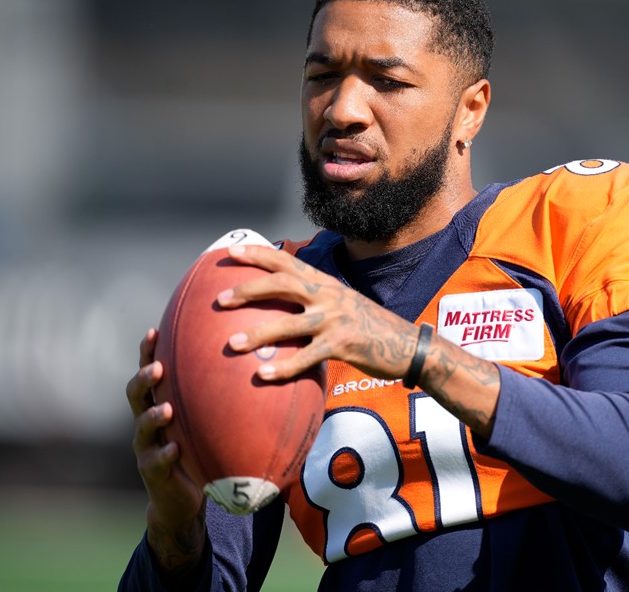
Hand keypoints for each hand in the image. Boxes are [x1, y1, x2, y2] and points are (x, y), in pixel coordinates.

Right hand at [125, 328, 206, 574]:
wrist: (180, 498)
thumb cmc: (198, 450)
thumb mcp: (206, 422)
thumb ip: (220, 399)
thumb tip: (259, 367)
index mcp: (158, 403)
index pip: (150, 372)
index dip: (148, 352)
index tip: (155, 330)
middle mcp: (146, 422)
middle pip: (136, 395)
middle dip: (144, 379)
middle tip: (158, 368)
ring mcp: (145, 447)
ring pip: (142, 427)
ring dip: (152, 417)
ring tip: (166, 409)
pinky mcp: (151, 473)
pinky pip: (156, 462)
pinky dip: (165, 454)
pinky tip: (175, 449)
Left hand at [218, 245, 418, 380]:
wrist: (408, 345)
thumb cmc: (370, 328)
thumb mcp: (343, 305)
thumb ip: (316, 301)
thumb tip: (283, 305)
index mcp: (326, 283)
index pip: (287, 262)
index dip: (258, 255)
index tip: (230, 253)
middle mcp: (329, 295)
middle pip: (282, 284)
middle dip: (249, 289)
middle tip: (219, 298)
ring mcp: (336, 319)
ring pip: (289, 323)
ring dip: (257, 333)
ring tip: (230, 343)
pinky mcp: (343, 345)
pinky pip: (307, 356)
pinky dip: (284, 367)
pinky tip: (262, 375)